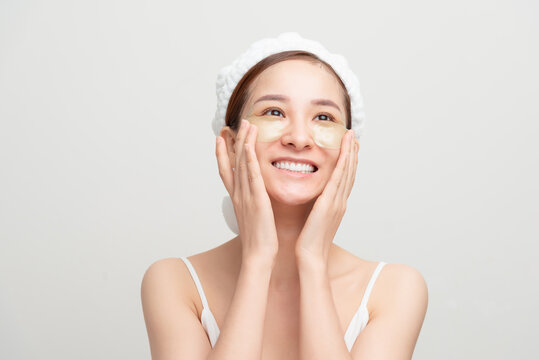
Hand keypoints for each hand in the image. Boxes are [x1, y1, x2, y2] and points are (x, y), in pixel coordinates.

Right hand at [216, 119, 278, 262]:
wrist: (258, 256)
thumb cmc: (259, 240)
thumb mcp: (253, 218)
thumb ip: (252, 204)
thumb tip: (255, 198)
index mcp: (237, 198)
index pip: (227, 171)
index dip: (222, 153)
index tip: (221, 138)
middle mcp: (238, 194)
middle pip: (233, 162)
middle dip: (234, 141)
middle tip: (236, 123)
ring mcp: (245, 196)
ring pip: (241, 164)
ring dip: (243, 142)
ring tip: (246, 124)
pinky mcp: (256, 199)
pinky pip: (251, 175)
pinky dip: (248, 158)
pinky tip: (248, 145)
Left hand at [295, 130, 358, 262]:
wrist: (311, 257)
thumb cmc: (308, 242)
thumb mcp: (314, 221)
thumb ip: (316, 209)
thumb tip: (313, 202)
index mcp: (336, 206)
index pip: (344, 179)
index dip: (348, 162)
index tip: (348, 148)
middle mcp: (340, 202)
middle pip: (349, 172)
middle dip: (352, 153)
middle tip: (353, 136)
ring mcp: (337, 202)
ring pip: (347, 172)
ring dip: (350, 153)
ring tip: (351, 137)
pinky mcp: (330, 203)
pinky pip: (338, 178)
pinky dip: (343, 163)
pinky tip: (345, 150)